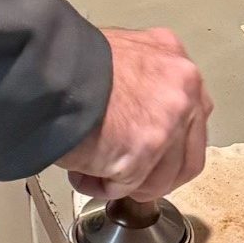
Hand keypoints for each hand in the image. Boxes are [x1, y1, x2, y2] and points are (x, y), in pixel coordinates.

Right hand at [57, 27, 211, 201]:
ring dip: (127, 183)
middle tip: (126, 176)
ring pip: (161, 179)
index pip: (194, 118)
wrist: (49, 68)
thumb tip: (139, 118)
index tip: (150, 155)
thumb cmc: (72, 61)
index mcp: (176, 62)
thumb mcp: (122, 55)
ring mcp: (168, 121)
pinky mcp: (146, 150)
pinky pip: (130, 187)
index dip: (170, 145)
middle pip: (188, 157)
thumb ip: (144, 84)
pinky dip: (103, 187)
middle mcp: (183, 88)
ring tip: (94, 171)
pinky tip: (83, 172)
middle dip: (155, 174)